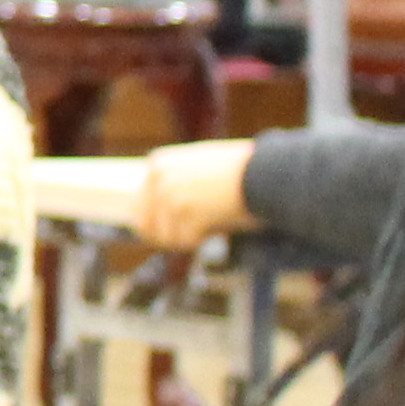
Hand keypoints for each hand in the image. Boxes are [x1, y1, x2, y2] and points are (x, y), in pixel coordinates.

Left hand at [134, 139, 253, 251]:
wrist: (265, 172)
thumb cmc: (239, 173)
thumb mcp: (198, 170)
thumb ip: (174, 186)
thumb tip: (148, 223)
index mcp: (157, 163)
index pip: (139, 208)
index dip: (160, 226)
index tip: (181, 228)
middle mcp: (157, 177)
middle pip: (147, 227)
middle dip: (170, 236)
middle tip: (196, 234)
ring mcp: (169, 194)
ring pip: (167, 238)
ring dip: (190, 237)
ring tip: (212, 222)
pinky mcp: (184, 211)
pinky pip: (186, 241)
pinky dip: (203, 239)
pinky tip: (219, 224)